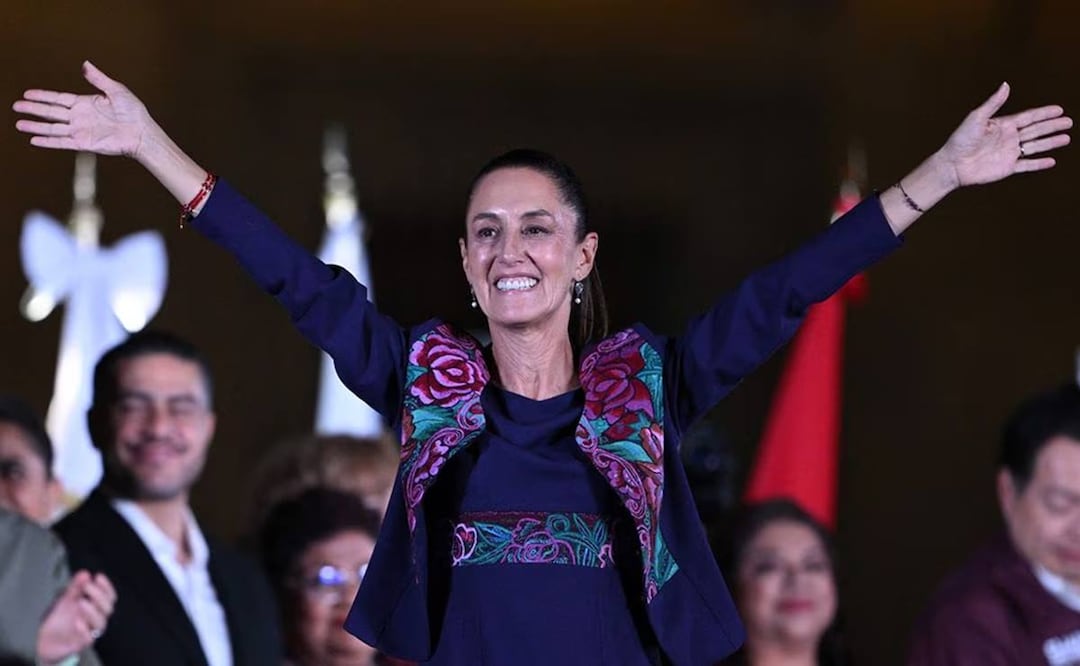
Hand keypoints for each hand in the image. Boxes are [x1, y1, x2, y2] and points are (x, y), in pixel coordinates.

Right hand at [13, 61, 155, 158]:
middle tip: (16, 106)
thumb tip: (86, 65)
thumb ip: (98, 79)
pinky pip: (62, 142)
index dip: (43, 96)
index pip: (58, 98)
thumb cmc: (133, 112)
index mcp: (85, 103)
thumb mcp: (116, 90)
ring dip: (36, 126)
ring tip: (19, 124)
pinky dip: (48, 141)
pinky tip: (34, 140)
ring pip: (53, 128)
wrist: (141, 132)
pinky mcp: (84, 143)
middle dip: (33, 109)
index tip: (27, 93)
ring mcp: (80, 130)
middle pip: (51, 112)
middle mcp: (80, 117)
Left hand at [36, 570, 116, 663]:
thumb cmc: (61, 619)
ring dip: (93, 611)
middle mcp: (96, 619)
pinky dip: (84, 630)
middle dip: (99, 595)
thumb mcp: (67, 599)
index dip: (106, 586)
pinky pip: (88, 638)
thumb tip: (84, 573)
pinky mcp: (80, 643)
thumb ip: (76, 587)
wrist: (47, 640)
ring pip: (101, 623)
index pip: (109, 596)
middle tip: (87, 586)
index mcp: (96, 607)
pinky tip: (77, 621)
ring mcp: (89, 631)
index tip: (98, 576)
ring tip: (81, 602)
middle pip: (107, 608)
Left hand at [941, 82, 1070, 187]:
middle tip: (1069, 122)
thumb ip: (993, 103)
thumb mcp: (977, 118)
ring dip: (1050, 142)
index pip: (1029, 117)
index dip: (1044, 113)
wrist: (952, 165)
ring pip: (1035, 146)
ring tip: (1066, 138)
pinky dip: (1039, 164)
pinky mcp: (1007, 168)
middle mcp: (1008, 138)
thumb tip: (1006, 84)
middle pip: (1036, 130)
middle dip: (1052, 126)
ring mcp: (1009, 153)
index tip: (1059, 109)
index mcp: (1003, 125)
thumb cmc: (960, 140)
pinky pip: (1027, 165)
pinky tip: (1052, 161)